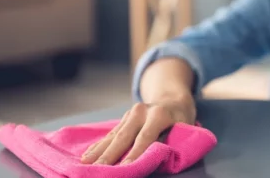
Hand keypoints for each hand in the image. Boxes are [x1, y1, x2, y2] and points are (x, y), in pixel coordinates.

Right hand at [81, 100, 195, 164]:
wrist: (174, 100)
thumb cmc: (181, 120)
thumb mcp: (184, 128)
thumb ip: (170, 141)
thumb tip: (155, 156)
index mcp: (159, 114)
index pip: (145, 136)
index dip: (135, 153)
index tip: (125, 167)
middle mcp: (142, 111)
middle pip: (124, 136)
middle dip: (110, 155)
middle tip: (98, 169)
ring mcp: (131, 113)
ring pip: (113, 135)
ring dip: (99, 151)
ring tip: (85, 163)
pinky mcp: (124, 118)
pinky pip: (110, 134)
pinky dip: (99, 146)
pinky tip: (87, 155)